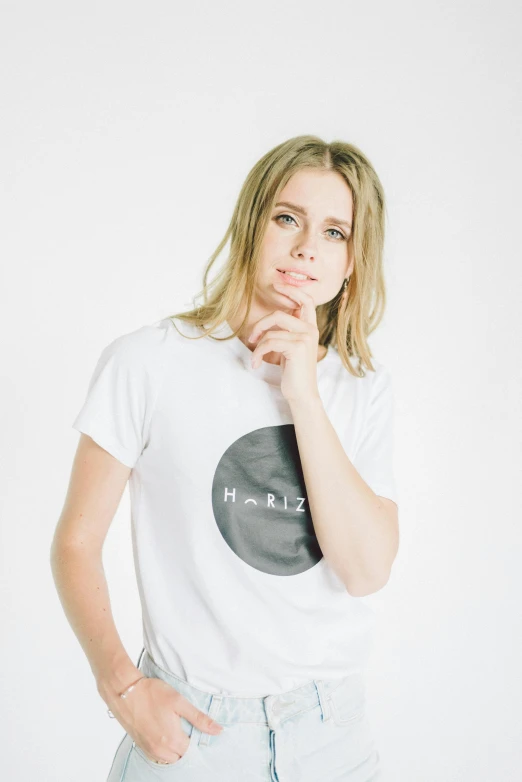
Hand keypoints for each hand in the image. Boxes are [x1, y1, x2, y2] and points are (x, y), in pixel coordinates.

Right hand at [108, 676, 222, 765]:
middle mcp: (161, 750)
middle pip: (181, 757)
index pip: (192, 751)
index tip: (195, 728)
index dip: (196, 740)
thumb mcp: (179, 702)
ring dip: (174, 749)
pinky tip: (163, 733)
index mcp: (173, 740)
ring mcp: (149, 750)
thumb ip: (199, 719)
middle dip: (185, 746)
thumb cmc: (152, 693)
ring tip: (174, 729)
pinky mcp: (141, 746)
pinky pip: (157, 756)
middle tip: (185, 727)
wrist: (125, 691)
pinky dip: (163, 750)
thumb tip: (219, 730)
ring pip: (169, 759)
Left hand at [248, 281, 321, 402]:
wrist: (302, 394)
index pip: (305, 300)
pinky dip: (258, 353)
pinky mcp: (297, 347)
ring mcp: (305, 338)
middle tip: (251, 336)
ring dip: (258, 343)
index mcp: (310, 328)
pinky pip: (269, 342)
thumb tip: (272, 319)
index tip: (277, 284)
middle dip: (261, 323)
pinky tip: (255, 364)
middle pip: (280, 313)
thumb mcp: (290, 348)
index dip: (291, 289)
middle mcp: (310, 330)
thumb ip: (287, 331)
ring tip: (254, 355)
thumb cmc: (293, 372)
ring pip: (272, 329)